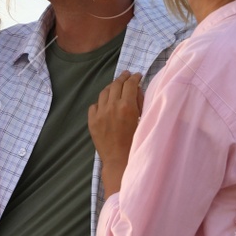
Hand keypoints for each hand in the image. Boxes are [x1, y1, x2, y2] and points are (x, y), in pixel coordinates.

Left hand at [88, 72, 142, 196]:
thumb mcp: (143, 120)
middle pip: (116, 85)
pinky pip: (94, 106)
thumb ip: (139, 103)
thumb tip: (135, 90)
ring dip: (111, 87)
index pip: (130, 84)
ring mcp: (100, 114)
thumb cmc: (136, 142)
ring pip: (104, 93)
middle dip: (123, 78)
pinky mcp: (92, 121)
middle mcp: (112, 106)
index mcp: (127, 106)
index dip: (134, 78)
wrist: (119, 160)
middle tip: (126, 75)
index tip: (137, 75)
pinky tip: (105, 104)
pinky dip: (100, 102)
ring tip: (116, 86)